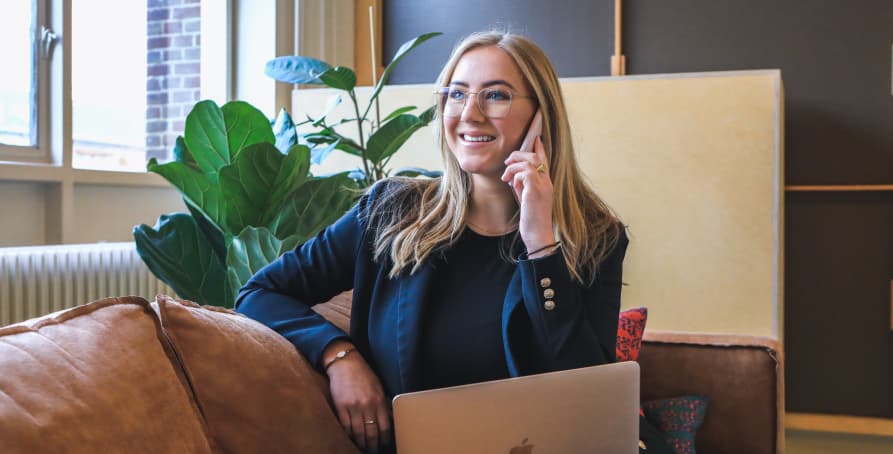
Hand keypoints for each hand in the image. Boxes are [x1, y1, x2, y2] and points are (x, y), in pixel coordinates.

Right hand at [324, 342, 391, 452]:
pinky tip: (351, 439)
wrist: (345, 363)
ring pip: (358, 432)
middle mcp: (367, 405)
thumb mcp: (378, 387)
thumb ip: (383, 403)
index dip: (385, 439)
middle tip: (373, 451)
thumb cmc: (363, 374)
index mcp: (379, 400)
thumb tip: (389, 419)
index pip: (384, 426)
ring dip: (361, 443)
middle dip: (373, 445)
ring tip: (362, 448)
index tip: (384, 444)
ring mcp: (353, 406)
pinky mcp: (341, 406)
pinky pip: (345, 426)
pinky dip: (349, 435)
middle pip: (372, 433)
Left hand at [501, 136, 555, 253]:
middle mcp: (547, 182)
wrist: (538, 235)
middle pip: (535, 157)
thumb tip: (514, 177)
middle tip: (507, 162)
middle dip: (519, 155)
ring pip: (529, 162)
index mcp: (546, 183)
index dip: (539, 148)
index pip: (544, 160)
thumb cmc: (531, 219)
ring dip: (513, 166)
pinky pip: (525, 173)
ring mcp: (543, 186)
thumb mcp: (526, 198)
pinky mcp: (536, 192)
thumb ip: (523, 186)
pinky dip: (516, 175)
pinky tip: (511, 183)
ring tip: (505, 176)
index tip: (536, 138)